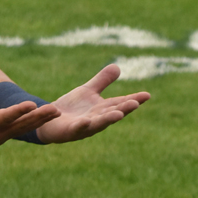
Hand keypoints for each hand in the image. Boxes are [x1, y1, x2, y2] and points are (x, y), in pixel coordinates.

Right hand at [0, 89, 60, 155]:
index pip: (4, 117)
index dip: (18, 111)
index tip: (32, 104)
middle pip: (21, 124)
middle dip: (39, 117)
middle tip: (55, 109)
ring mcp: (0, 137)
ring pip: (24, 128)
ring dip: (41, 120)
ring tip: (57, 112)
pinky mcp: (3, 137)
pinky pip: (22, 130)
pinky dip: (35, 124)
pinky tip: (47, 117)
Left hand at [36, 64, 150, 143]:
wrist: (49, 121)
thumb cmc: (72, 108)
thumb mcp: (88, 91)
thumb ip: (102, 81)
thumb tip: (117, 66)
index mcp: (103, 109)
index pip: (121, 103)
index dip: (134, 99)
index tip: (147, 95)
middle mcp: (96, 119)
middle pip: (112, 113)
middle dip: (124, 109)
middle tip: (135, 103)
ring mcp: (84, 127)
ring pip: (98, 124)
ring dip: (108, 119)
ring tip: (118, 114)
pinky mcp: (69, 131)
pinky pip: (76, 129)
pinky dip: (81, 125)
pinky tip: (85, 120)